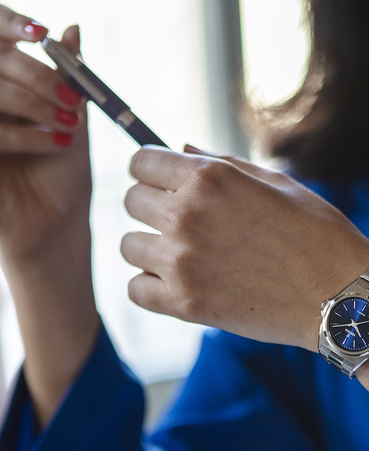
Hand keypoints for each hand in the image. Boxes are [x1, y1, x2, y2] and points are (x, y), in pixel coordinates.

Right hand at [0, 8, 89, 258]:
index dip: (7, 24)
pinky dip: (25, 134)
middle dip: (33, 74)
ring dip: (32, 102)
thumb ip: (67, 76)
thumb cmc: (64, 171)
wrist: (57, 221)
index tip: (39, 32)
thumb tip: (73, 28)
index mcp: (2, 85)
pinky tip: (58, 144)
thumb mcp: (70, 118)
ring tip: (69, 125)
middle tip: (71, 99)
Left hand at [122, 145, 368, 350]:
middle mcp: (188, 215)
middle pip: (132, 201)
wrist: (341, 296)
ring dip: (151, 247)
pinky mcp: (185, 304)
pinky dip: (151, 286)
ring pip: (129, 246)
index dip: (151, 170)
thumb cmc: (317, 235)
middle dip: (153, 206)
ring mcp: (183, 262)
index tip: (163, 183)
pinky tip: (178, 283)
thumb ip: (222, 164)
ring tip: (184, 255)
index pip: (142, 162)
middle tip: (184, 222)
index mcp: (210, 178)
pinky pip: (136, 290)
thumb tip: (180, 150)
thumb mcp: (277, 184)